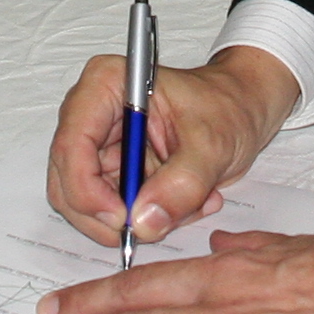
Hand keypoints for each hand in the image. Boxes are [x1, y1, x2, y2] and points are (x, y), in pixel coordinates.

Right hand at [44, 45, 299, 248]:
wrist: (243, 110)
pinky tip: (188, 202)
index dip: (87, 190)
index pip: (71, 145)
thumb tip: (143, 223)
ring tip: (188, 204)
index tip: (122, 218)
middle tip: (152, 226)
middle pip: (69, 182)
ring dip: (137, 218)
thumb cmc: (228, 106)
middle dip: (109, 214)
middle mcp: (92, 115)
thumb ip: (181, 184)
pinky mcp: (114, 172)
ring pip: (89, 205)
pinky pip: (114, 212)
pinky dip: (150, 218)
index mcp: (105, 86)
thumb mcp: (213, 144)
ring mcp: (100, 146)